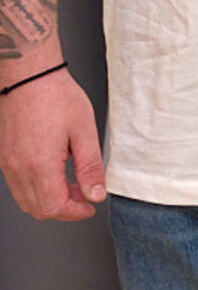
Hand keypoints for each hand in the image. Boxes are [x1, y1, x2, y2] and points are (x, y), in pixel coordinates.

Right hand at [0, 69, 104, 219]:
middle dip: (64, 208)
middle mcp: (19, 169)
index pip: (54, 207)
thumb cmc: (55, 97)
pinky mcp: (5, 157)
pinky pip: (18, 185)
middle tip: (85, 194)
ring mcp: (8, 164)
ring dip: (50, 199)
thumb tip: (96, 193)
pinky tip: (54, 172)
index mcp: (40, 166)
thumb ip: (91, 167)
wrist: (29, 77)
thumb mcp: (84, 131)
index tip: (90, 205)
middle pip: (38, 209)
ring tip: (72, 183)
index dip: (75, 212)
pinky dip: (36, 188)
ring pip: (26, 199)